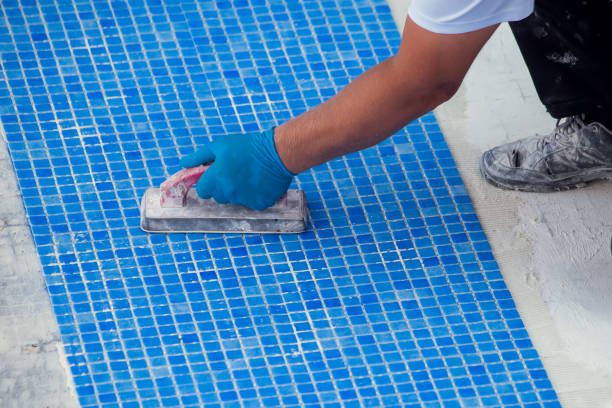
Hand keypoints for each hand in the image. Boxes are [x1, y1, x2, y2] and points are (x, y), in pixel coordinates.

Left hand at [179, 128, 293, 210]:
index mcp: (215, 179)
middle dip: (222, 187)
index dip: (208, 182)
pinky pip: (251, 203)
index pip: (203, 191)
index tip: (216, 174)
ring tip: (248, 175)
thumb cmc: (247, 146)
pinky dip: (254, 196)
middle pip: (219, 197)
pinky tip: (259, 182)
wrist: (278, 153)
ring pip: (235, 201)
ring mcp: (244, 200)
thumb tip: (183, 164)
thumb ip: (199, 157)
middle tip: (234, 172)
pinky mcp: (259, 204)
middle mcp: (228, 193)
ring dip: (238, 192)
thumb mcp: (219, 145)